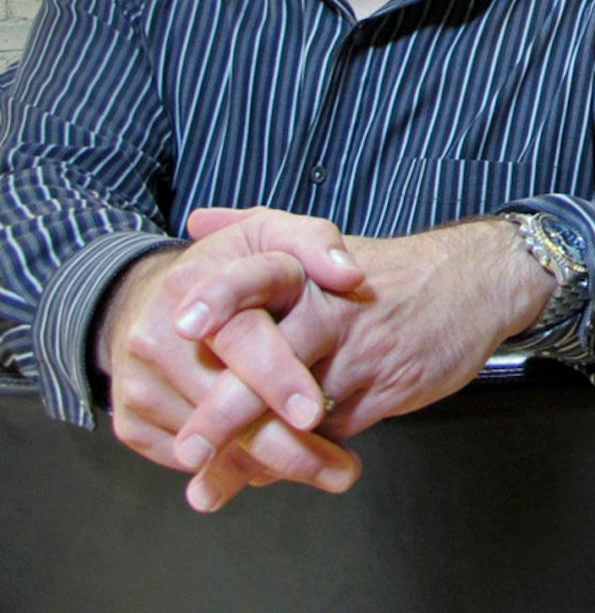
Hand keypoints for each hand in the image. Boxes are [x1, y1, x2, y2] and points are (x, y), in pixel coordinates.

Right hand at [97, 207, 368, 501]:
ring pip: (213, 444)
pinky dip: (238, 471)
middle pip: (226, 403)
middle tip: (344, 471)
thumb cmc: (235, 270)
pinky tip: (281, 468)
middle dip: (287, 445)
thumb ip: (316, 244)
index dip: (275, 375)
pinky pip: (189, 461)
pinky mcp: (130, 423)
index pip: (239, 336)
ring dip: (275, 465)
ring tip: (334, 471)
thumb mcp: (273, 237)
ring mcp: (138, 383)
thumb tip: (350, 275)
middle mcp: (156, 336)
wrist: (150, 301)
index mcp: (194, 284)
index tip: (312, 411)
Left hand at [171, 214, 552, 510]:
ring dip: (255, 453)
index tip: (181, 328)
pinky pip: (334, 432)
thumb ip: (256, 232)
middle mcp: (332, 309)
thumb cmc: (389, 271)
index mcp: (309, 271)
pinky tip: (272, 468)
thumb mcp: (325, 243)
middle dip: (225, 412)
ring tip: (212, 485)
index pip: (257, 277)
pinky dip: (300, 455)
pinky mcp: (388, 388)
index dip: (220, 299)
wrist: (476, 282)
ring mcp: (361, 353)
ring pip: (301, 410)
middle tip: (187, 448)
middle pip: (272, 360)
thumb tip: (197, 219)